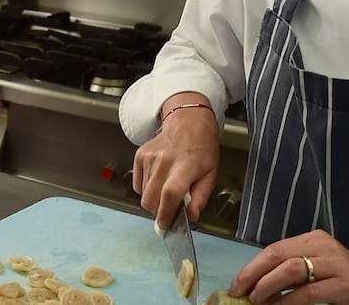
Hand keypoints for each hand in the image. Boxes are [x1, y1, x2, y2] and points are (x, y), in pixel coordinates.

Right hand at [132, 93, 220, 228]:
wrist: (188, 122)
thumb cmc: (202, 149)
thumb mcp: (211, 174)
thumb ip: (201, 198)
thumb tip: (191, 216)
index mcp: (186, 165)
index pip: (170, 193)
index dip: (166, 213)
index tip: (165, 225)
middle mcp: (165, 160)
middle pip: (151, 199)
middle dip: (159, 212)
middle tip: (170, 208)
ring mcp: (150, 157)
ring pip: (143, 195)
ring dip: (154, 199)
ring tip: (168, 187)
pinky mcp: (140, 155)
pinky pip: (138, 184)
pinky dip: (146, 189)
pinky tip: (159, 179)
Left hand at [229, 230, 348, 304]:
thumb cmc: (347, 282)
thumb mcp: (319, 269)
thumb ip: (293, 270)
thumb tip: (258, 283)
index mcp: (315, 238)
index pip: (275, 248)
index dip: (252, 266)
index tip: (237, 283)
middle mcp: (324, 245)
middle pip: (278, 255)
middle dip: (253, 274)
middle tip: (238, 292)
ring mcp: (337, 262)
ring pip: (291, 269)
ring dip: (267, 286)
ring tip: (255, 300)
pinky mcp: (347, 283)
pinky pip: (309, 292)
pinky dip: (288, 301)